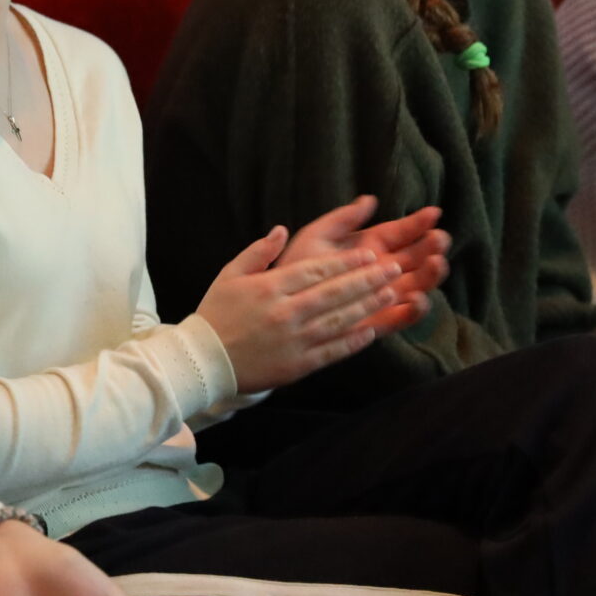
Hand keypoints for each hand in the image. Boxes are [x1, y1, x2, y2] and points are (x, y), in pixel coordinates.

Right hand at [195, 221, 402, 393]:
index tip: (370, 254)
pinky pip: (331, 351)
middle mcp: (286, 312)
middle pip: (335, 292)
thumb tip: (281, 230)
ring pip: (339, 320)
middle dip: (368, 279)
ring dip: (368, 306)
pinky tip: (372, 331)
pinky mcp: (297, 365)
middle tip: (393, 268)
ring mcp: (293, 340)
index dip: (347, 261)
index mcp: (270, 287)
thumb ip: (257, 252)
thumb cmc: (216, 314)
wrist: (202, 362)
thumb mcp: (229, 275)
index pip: (316, 270)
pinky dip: (353, 341)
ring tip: (391, 293)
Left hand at [274, 196, 449, 335]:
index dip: (417, 222)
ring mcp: (382, 297)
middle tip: (440, 240)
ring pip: (415, 285)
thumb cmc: (295, 267)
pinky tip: (418, 299)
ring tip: (436, 264)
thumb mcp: (316, 236)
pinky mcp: (377, 322)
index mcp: (370, 247)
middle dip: (430, 248)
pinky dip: (414, 310)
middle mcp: (381, 272)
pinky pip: (402, 318)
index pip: (400, 232)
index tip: (433, 213)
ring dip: (429, 276)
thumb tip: (369, 199)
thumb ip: (342, 218)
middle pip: (415, 259)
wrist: (280, 305)